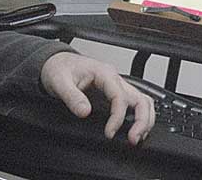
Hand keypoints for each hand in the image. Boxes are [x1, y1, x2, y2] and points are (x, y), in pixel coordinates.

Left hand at [39, 52, 154, 144]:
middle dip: (141, 120)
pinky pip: (134, 104)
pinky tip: (134, 129)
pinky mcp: (115, 93)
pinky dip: (139, 117)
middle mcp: (114, 78)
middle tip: (133, 139)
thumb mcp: (60, 83)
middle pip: (140, 98)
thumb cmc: (60, 69)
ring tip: (137, 137)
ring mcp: (117, 85)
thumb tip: (85, 112)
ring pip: (142, 101)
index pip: (120, 97)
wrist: (56, 63)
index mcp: (104, 73)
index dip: (118, 117)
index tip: (110, 133)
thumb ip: (72, 98)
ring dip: (144, 119)